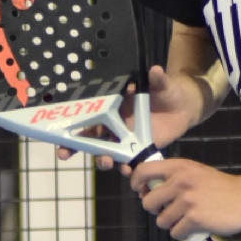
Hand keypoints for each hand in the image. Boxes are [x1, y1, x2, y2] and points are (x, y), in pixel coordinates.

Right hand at [59, 65, 201, 171]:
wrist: (182, 108)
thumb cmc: (167, 92)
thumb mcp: (162, 85)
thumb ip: (157, 80)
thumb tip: (154, 70)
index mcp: (112, 108)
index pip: (87, 117)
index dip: (71, 125)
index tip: (58, 133)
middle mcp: (114, 125)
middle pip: (89, 139)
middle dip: (75, 147)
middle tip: (65, 153)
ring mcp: (125, 140)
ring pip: (106, 153)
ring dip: (102, 159)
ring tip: (108, 162)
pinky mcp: (139, 151)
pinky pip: (128, 163)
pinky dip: (126, 168)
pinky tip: (128, 171)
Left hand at [130, 156, 240, 239]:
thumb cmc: (222, 187)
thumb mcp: (196, 172)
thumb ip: (174, 178)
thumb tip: (149, 191)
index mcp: (179, 167)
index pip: (143, 171)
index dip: (136, 183)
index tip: (141, 191)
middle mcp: (180, 182)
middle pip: (148, 202)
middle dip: (156, 210)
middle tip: (169, 211)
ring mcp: (187, 201)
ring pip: (161, 221)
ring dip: (172, 224)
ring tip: (186, 219)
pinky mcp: (194, 219)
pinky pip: (175, 232)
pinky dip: (183, 233)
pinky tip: (195, 227)